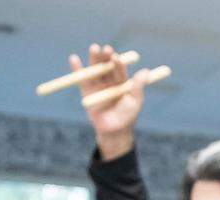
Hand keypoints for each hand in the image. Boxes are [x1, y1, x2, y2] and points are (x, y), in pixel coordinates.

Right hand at [72, 44, 146, 159]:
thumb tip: (146, 71)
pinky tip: (74, 59)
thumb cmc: (127, 117)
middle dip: (105, 56)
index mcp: (122, 82)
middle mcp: (109, 80)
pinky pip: (80, 78)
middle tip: (105, 49)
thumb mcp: (134, 102)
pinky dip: (77, 68)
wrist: (113, 130)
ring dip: (94, 58)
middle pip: (106, 65)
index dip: (118, 63)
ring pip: (95, 68)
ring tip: (94, 48)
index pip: (120, 69)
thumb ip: (138, 87)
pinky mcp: (86, 90)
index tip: (116, 57)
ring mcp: (97, 84)